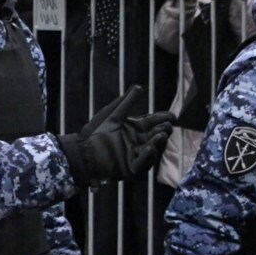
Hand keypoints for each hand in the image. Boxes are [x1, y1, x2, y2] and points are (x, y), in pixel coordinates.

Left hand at [56, 87, 176, 183]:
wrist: (82, 151)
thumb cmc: (95, 132)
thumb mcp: (113, 115)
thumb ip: (127, 102)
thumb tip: (139, 86)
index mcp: (133, 129)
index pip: (152, 122)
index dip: (163, 119)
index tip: (173, 116)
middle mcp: (136, 142)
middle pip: (154, 136)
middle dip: (163, 130)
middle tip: (167, 126)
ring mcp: (134, 156)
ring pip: (151, 149)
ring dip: (157, 142)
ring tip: (161, 134)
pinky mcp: (129, 168)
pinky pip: (142, 163)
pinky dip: (147, 155)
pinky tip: (149, 147)